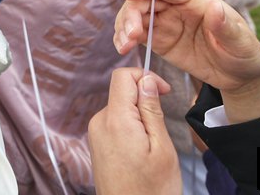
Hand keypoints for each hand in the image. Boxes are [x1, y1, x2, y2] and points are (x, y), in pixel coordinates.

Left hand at [89, 68, 179, 194]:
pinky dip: (131, 128)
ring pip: (120, 108)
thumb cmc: (151, 191)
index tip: (163, 91)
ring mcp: (96, 134)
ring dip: (139, 117)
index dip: (145, 76)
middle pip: (122, 92)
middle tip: (161, 127)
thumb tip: (146, 80)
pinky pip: (115, 123)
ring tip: (152, 145)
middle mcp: (100, 123)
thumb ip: (152, 110)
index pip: (123, 76)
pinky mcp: (97, 144)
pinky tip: (141, 151)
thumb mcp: (161, 148)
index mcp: (116, 120)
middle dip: (144, 101)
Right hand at [114, 0, 259, 121]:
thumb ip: (226, 26)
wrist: (241, 76)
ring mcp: (166, 23)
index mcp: (196, 0)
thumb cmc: (245, 54)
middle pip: (145, 1)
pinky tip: (122, 48)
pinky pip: (137, 34)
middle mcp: (177, 8)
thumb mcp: (240, 42)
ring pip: (136, 16)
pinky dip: (125, 38)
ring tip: (124, 45)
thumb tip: (215, 7)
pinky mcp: (160, 40)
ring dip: (124, 26)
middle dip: (131, 14)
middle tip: (130, 35)